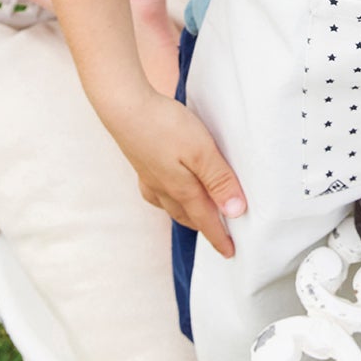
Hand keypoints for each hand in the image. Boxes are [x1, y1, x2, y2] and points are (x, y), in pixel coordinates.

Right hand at [103, 86, 246, 256]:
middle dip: (204, 227)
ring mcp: (149, 176)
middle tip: (220, 233)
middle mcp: (163, 188)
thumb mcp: (202, 152)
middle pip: (188, 216)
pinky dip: (168, 198)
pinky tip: (169, 188)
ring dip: (187, 214)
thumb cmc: (164, 126)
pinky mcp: (141, 162)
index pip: (206, 220)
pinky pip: (156, 191)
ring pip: (171, 205)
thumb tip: (235, 212)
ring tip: (200, 214)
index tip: (230, 253)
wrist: (124, 106)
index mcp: (182, 189)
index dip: (219, 238)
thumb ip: (219, 181)